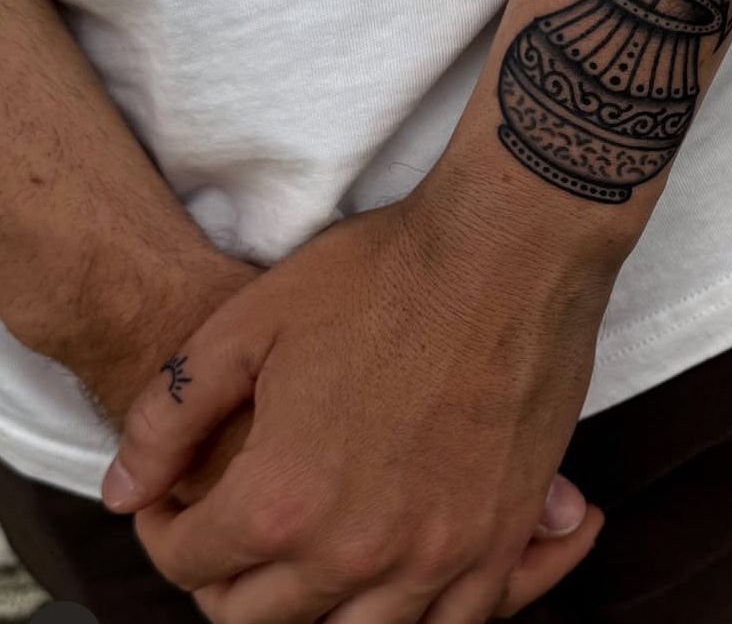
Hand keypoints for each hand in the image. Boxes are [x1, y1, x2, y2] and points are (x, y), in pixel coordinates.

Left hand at [102, 191, 616, 621]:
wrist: (506, 249)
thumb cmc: (383, 273)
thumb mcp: (251, 320)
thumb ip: (170, 414)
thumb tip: (121, 488)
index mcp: (284, 500)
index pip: (190, 563)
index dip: (166, 528)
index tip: (175, 498)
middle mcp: (358, 551)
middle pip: (259, 619)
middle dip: (226, 579)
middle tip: (234, 527)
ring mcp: (440, 555)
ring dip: (316, 608)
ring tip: (311, 555)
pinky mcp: (503, 537)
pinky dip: (418, 615)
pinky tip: (404, 578)